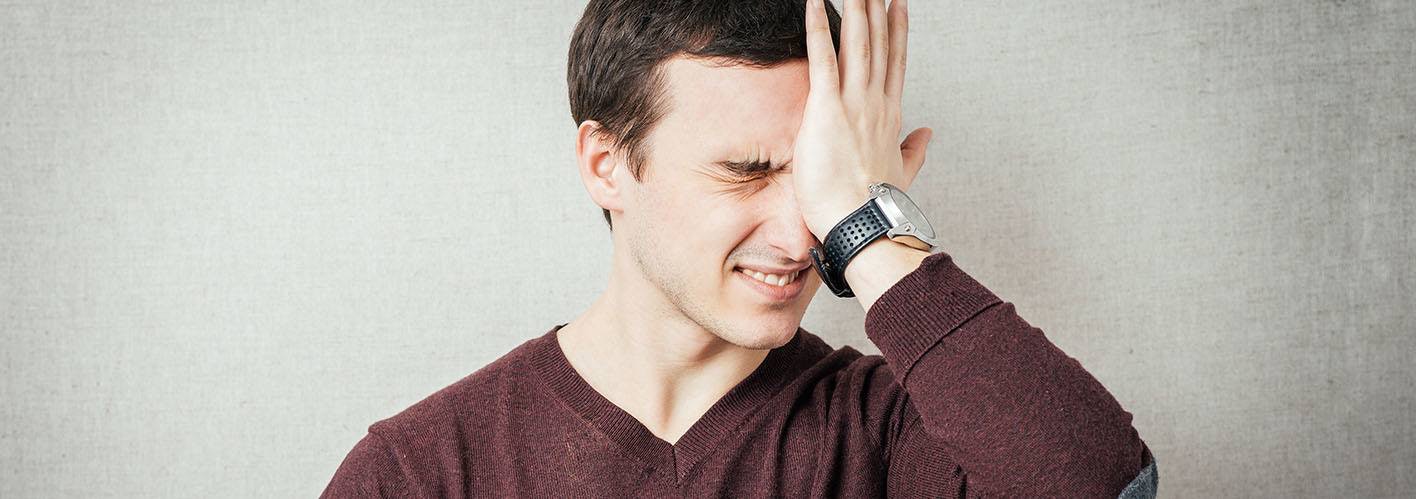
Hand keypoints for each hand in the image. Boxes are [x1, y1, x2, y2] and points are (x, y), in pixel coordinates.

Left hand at [793, 0, 931, 239]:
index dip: (896, 31)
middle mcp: (876, 103)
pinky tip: (814, 4)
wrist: (862, 222)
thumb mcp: (902, 173)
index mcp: (890, 116)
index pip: (895, 63)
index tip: (898, 6)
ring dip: (855, 10)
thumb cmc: (875, 205)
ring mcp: (855, 103)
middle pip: (878, 44)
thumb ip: (914, 149)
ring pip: (857, 43)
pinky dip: (818, 29)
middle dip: (876, 9)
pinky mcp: (828, 108)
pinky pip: (823, 59)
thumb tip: (928, 135)